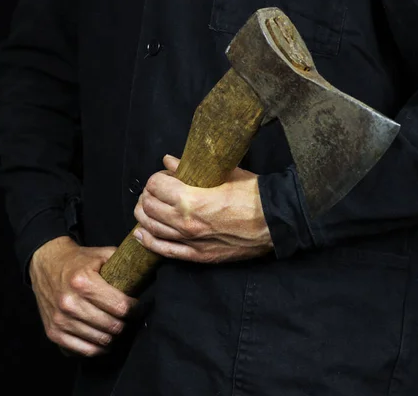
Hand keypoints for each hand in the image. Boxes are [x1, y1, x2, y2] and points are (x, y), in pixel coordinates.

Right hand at [29, 236, 136, 356]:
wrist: (45, 264)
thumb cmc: (78, 261)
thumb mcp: (102, 254)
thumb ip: (125, 263)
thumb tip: (148, 275)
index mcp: (83, 282)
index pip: (121, 307)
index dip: (135, 308)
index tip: (136, 305)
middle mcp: (70, 302)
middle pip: (113, 326)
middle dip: (125, 322)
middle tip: (126, 316)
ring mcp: (60, 320)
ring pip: (102, 340)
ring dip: (113, 335)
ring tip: (115, 325)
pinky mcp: (54, 332)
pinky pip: (85, 351)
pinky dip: (98, 347)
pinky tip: (102, 337)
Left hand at [133, 155, 273, 263]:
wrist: (275, 222)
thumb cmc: (252, 194)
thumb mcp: (223, 174)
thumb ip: (191, 168)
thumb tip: (168, 160)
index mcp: (190, 199)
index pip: (156, 186)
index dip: (155, 179)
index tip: (162, 177)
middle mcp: (184, 222)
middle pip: (148, 207)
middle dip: (147, 195)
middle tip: (154, 191)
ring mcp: (190, 241)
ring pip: (151, 228)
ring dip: (143, 215)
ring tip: (146, 208)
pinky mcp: (198, 256)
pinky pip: (164, 250)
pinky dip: (149, 241)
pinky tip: (141, 234)